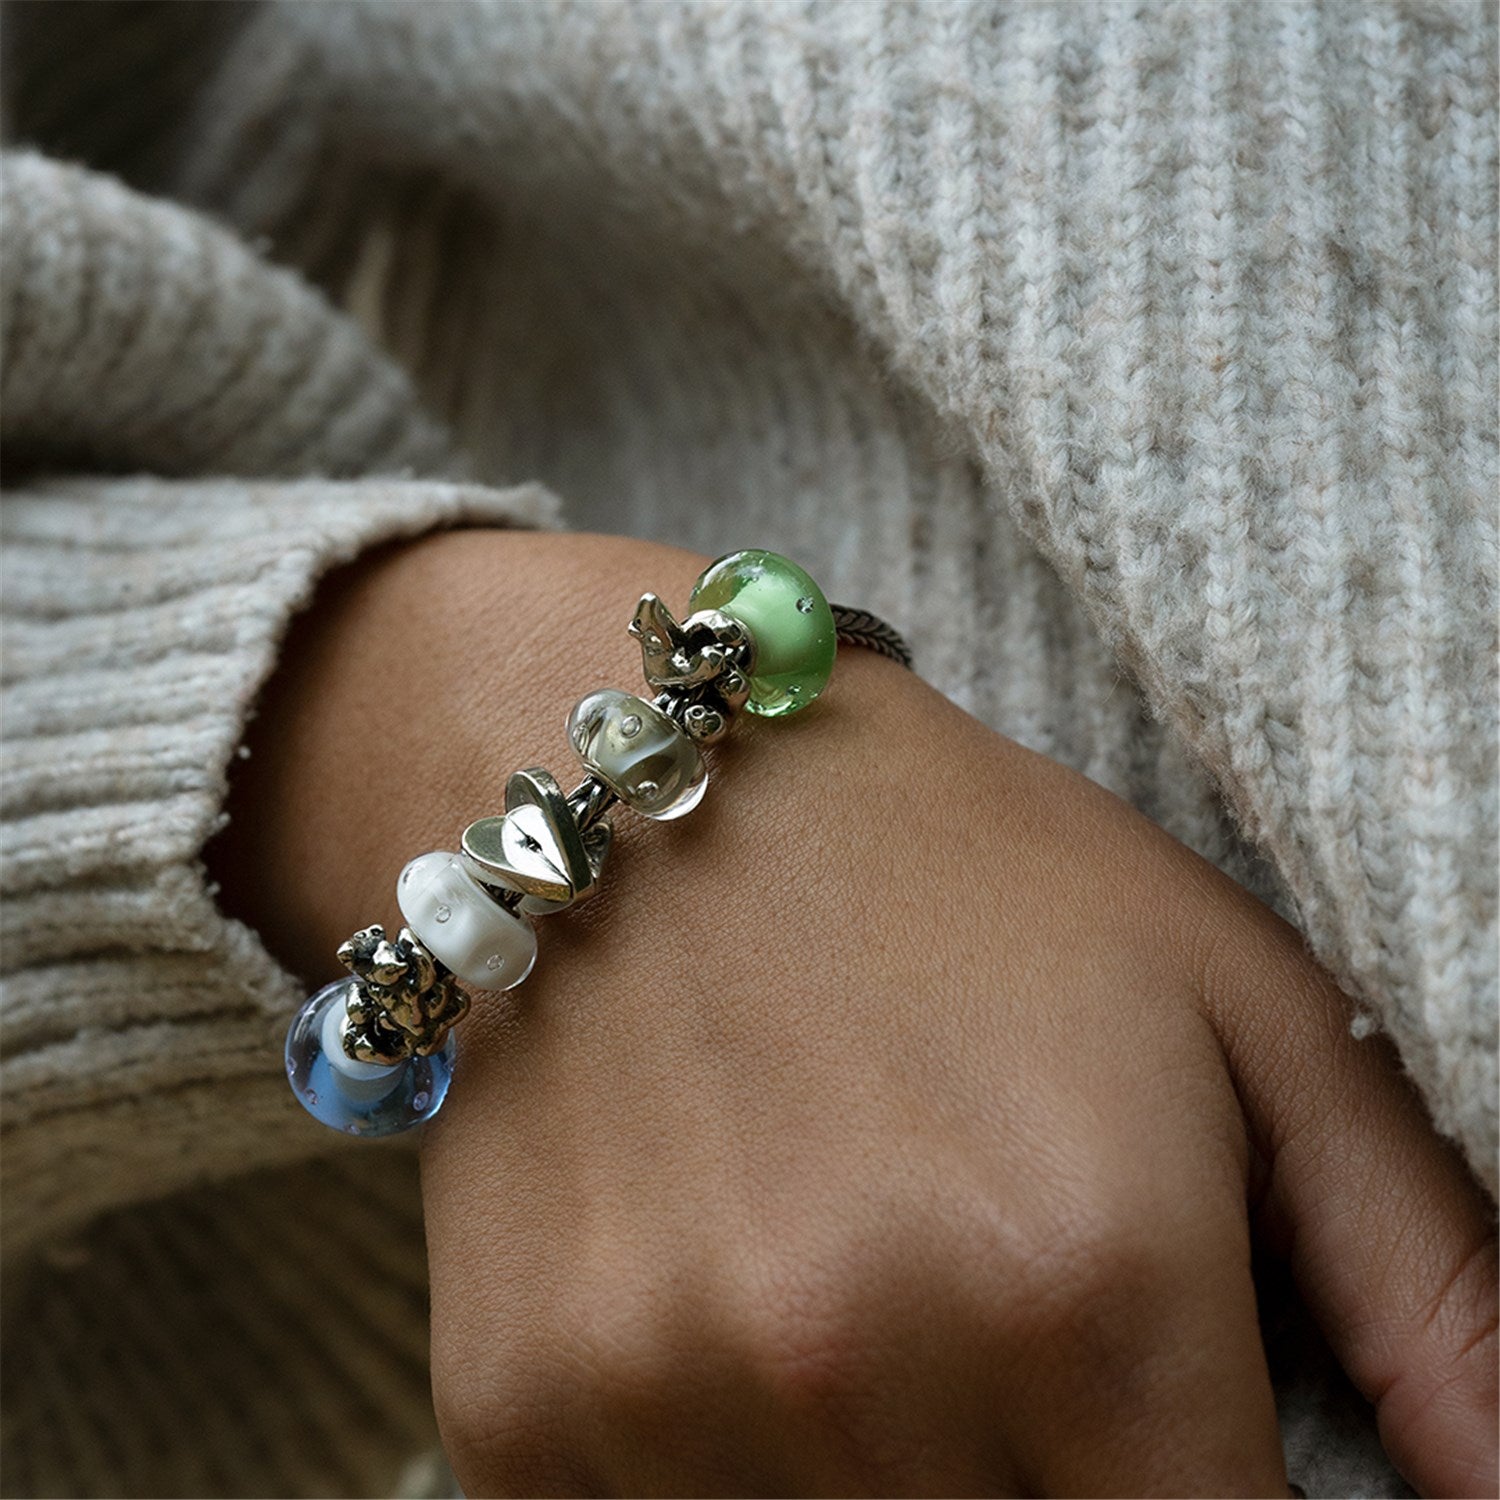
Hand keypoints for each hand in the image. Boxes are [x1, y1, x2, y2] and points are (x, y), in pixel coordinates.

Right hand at [216, 529, 1496, 1496]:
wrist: (641, 784)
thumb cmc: (961, 876)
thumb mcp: (1235, 1008)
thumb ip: (1425, 1283)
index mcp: (1086, 1279)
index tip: (1162, 1444)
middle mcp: (865, 1369)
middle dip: (1043, 1480)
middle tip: (1001, 1328)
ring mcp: (663, 1400)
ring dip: (879, 1471)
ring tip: (862, 1296)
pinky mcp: (515, 1410)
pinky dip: (722, 1468)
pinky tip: (728, 1311)